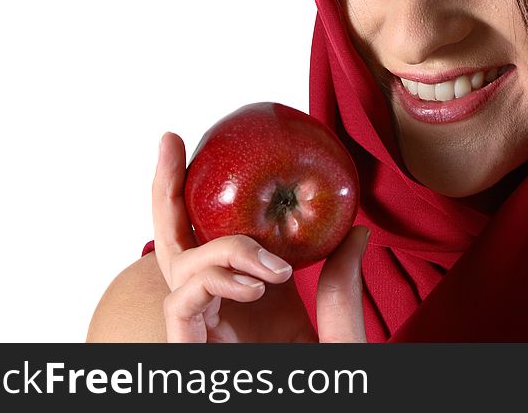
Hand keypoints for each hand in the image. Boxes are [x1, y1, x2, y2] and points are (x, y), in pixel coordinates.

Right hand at [152, 132, 368, 342]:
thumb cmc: (321, 392)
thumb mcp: (338, 336)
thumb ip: (341, 292)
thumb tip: (359, 231)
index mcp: (250, 301)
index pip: (217, 239)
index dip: (208, 196)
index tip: (219, 150)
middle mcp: (218, 311)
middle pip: (177, 242)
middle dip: (168, 189)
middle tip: (171, 141)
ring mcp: (200, 331)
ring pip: (181, 266)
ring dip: (226, 249)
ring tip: (276, 268)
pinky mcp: (187, 350)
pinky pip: (180, 301)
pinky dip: (214, 280)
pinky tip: (257, 287)